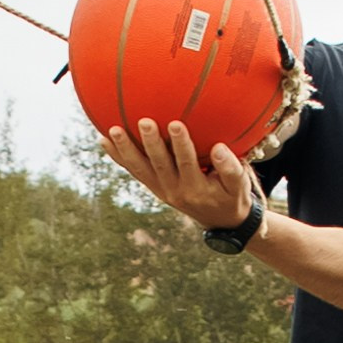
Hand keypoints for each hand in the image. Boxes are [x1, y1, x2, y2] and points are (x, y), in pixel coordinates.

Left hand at [102, 119, 253, 229]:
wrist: (220, 221)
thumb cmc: (232, 195)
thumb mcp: (239, 186)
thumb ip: (231, 168)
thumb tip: (218, 148)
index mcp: (196, 188)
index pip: (187, 163)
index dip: (180, 144)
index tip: (175, 123)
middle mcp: (174, 191)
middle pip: (158, 165)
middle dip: (150, 143)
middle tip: (144, 121)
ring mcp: (160, 189)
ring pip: (140, 169)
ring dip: (125, 150)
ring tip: (112, 130)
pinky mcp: (153, 186)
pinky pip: (134, 171)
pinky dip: (118, 156)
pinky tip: (103, 139)